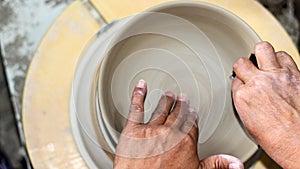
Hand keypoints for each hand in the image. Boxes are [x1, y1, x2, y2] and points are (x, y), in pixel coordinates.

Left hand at [114, 79, 242, 168]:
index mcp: (186, 141)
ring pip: (160, 110)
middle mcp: (169, 132)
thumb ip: (216, 164)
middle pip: (176, 114)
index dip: (191, 116)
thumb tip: (237, 164)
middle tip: (181, 97)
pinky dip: (138, 95)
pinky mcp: (133, 131)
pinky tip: (141, 86)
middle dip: (180, 105)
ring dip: (165, 100)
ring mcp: (150, 130)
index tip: (191, 111)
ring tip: (167, 95)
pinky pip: (136, 108)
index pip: (190, 124)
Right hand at [232, 41, 299, 168]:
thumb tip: (245, 95)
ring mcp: (276, 76)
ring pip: (263, 48)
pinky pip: (285, 55)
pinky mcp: (295, 73)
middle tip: (250, 70)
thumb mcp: (249, 123)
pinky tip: (282, 67)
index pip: (235, 80)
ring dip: (263, 55)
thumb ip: (244, 103)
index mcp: (243, 97)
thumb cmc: (277, 140)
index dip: (240, 82)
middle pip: (242, 62)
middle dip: (244, 66)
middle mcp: (257, 83)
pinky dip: (282, 59)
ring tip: (266, 63)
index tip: (244, 84)